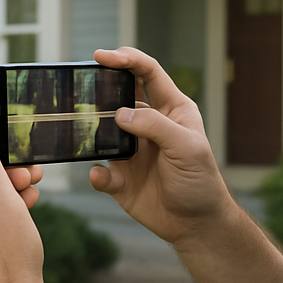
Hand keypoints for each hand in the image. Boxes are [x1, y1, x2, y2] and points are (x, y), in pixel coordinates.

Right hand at [90, 47, 233, 246]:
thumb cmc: (201, 182)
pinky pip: (100, 171)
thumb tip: (120, 114)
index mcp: (171, 109)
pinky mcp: (120, 178)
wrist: (196, 225)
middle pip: (119, 96)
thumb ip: (155, 126)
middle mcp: (148, 125)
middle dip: (101, 90)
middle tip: (83, 88)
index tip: (102, 56)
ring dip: (92, 131)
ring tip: (82, 131)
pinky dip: (97, 174)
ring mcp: (132, 151)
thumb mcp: (187, 147)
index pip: (148, 73)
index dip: (127, 59)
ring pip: (103, 132)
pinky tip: (100, 176)